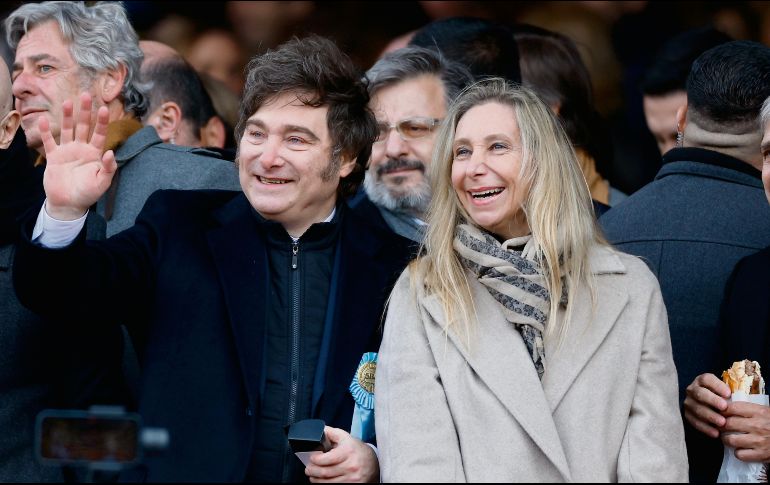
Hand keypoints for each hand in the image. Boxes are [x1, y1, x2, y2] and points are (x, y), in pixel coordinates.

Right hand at [41, 92, 115, 219]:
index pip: (100, 134)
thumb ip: (108, 168)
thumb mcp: (103, 183)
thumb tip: (110, 152)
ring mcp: (67, 152)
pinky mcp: (53, 157)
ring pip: (67, 130)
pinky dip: (46, 132)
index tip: (104, 108)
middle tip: (86, 95)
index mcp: (95, 154)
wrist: (69, 204)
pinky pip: (49, 142)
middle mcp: (81, 149)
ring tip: (67, 102)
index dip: (102, 121)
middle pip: (83, 126)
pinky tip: (44, 120)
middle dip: (85, 112)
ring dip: (67, 117)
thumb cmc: (88, 194)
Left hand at [305, 426, 378, 482]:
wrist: (373, 463)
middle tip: (308, 469)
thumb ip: (331, 433)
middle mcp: (350, 466)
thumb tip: (318, 431)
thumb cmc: (356, 450)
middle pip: (325, 472)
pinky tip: (321, 481)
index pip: (326, 459)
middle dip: (312, 471)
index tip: (312, 458)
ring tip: (312, 476)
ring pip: (327, 483)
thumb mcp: (345, 437)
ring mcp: (351, 479)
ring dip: (316, 480)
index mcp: (347, 452)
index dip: (315, 459)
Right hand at [684, 373, 730, 437]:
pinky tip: (715, 433)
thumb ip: (729, 393)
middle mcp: (692, 390)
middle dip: (712, 400)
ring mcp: (689, 402)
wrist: (710, 407)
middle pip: (700, 393)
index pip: (707, 380)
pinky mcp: (687, 415)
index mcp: (702, 381)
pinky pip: (694, 421)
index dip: (717, 386)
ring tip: (722, 423)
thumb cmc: (722, 399)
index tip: (728, 394)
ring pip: (696, 408)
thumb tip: (741, 398)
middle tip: (724, 408)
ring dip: (709, 416)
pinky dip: (705, 428)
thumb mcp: (725, 392)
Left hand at [722, 401, 769, 461]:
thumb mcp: (766, 411)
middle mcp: (758, 425)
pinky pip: (740, 454)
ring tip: (728, 437)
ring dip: (726, 439)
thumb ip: (749, 409)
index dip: (721, 410)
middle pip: (728, 423)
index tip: (719, 412)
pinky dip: (738, 452)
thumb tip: (727, 405)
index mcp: (760, 411)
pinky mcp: (761, 454)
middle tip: (721, 426)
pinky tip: (741, 449)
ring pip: (730, 439)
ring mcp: (759, 441)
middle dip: (721, 425)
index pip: (732, 408)